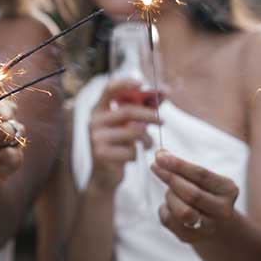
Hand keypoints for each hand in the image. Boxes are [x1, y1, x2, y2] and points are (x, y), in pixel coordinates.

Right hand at [87, 78, 159, 192]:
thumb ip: (143, 108)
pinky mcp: (101, 154)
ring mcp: (96, 137)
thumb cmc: (119, 146)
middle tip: (163, 121)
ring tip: (149, 144)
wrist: (104, 176)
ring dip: (147, 139)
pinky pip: (130, 150)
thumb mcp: (128, 125)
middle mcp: (94, 120)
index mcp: (98, 109)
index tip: (143, 83)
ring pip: (133, 132)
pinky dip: (137, 154)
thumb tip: (166, 91)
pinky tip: (132, 158)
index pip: (110, 88)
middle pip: (128, 111)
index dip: (126, 83)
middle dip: (150, 115)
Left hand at [152, 149, 238, 241]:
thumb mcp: (200, 178)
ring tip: (170, 192)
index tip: (160, 156)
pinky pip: (169, 221)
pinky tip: (168, 205)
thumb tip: (160, 155)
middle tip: (155, 167)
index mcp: (228, 189)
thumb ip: (182, 166)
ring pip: (183, 211)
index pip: (201, 175)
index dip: (179, 165)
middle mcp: (223, 210)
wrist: (212, 221)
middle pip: (192, 194)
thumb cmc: (203, 191)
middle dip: (170, 178)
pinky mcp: (192, 238)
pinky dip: (164, 209)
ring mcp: (209, 227)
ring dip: (170, 197)